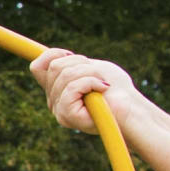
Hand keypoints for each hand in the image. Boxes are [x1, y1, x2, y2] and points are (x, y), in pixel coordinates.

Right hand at [29, 49, 145, 137]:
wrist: (132, 109)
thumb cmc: (116, 89)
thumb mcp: (91, 68)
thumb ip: (70, 64)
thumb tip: (51, 56)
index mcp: (56, 90)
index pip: (37, 67)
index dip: (53, 55)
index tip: (74, 56)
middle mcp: (53, 101)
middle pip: (54, 67)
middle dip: (82, 64)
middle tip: (98, 76)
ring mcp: (59, 110)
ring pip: (65, 75)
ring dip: (90, 73)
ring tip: (102, 84)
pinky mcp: (67, 115)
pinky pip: (72, 87)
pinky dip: (91, 82)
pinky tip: (103, 89)